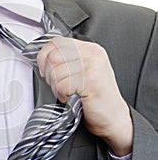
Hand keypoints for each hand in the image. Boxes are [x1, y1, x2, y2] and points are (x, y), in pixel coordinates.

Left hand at [37, 37, 132, 155]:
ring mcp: (92, 66)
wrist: (114, 117)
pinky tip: (71, 98)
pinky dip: (61, 95)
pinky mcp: (90, 81)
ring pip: (55, 72)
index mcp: (89, 49)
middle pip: (53, 57)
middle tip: (57, 85)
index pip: (56, 42)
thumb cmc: (97, 97)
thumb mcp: (84, 71)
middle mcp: (92, 54)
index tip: (44, 69)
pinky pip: (61, 85)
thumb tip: (44, 58)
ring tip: (66, 92)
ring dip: (55, 87)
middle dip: (48, 74)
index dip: (44, 56)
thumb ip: (68, 60)